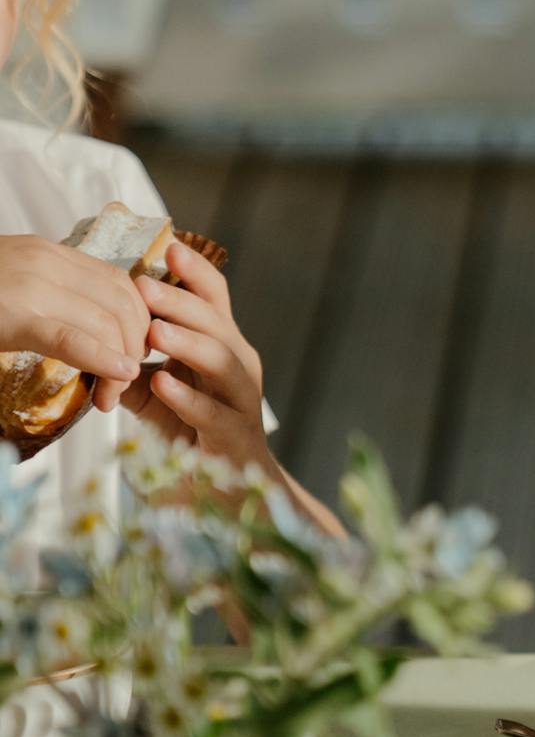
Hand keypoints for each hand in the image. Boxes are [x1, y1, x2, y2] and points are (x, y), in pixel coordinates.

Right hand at [0, 231, 147, 410]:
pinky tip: (116, 376)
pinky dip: (103, 358)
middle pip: (123, 303)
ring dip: (120, 363)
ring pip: (108, 321)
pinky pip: (74, 337)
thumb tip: (96, 332)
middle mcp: (48, 262)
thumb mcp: (17, 282)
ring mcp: (33, 284)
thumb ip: (54, 296)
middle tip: (123, 385)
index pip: (120, 284)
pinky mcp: (18, 313)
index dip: (138, 322)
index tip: (132, 356)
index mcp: (50, 254)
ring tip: (109, 395)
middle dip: (135, 346)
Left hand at [121, 240, 268, 468]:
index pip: (213, 299)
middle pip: (216, 322)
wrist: (228, 488)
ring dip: (187, 342)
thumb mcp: (156, 390)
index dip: (195, 272)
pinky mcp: (236, 434)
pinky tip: (160, 384)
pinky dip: (186, 397)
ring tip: (154, 331)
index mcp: (221, 345)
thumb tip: (92, 334)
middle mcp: (238, 364)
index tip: (170, 248)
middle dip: (180, 302)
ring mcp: (242, 398)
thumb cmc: (191, 431)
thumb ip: (132, 362)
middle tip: (143, 285)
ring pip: (223, 360)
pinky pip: (213, 412)